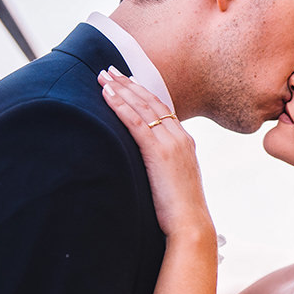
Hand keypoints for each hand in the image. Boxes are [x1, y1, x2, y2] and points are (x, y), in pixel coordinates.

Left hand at [98, 68, 213, 239]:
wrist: (190, 223)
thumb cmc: (179, 209)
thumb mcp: (173, 180)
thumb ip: (162, 165)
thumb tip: (147, 164)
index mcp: (184, 142)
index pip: (162, 109)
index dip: (143, 93)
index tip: (126, 81)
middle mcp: (180, 137)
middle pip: (152, 102)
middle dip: (129, 84)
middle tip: (109, 70)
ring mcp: (171, 143)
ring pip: (143, 108)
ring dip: (121, 90)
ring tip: (102, 77)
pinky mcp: (159, 152)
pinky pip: (136, 123)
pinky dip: (121, 106)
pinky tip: (107, 96)